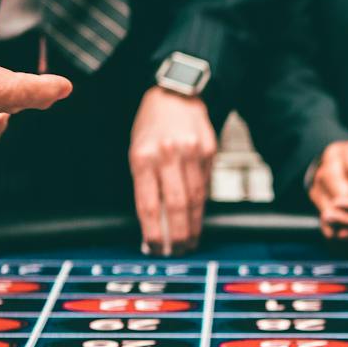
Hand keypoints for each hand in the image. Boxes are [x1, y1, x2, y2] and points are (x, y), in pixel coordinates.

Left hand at [130, 88, 216, 256]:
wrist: (175, 95)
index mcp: (143, 157)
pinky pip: (206, 185)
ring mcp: (192, 152)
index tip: (154, 249)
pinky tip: (198, 217)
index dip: (152, 233)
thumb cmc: (150, 127)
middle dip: (177, 235)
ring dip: (193, 225)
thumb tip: (154, 224)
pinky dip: (202, 204)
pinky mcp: (210, 151)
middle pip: (176, 206)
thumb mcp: (137, 152)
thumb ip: (145, 185)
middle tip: (177, 251)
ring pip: (196, 199)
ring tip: (190, 241)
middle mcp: (168, 155)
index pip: (149, 205)